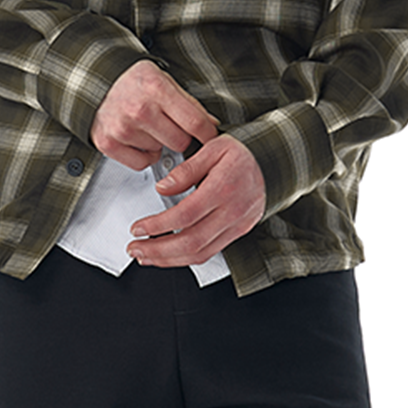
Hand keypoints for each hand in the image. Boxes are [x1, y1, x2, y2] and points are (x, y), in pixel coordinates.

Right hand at [91, 60, 219, 171]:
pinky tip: (138, 138)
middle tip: (170, 126)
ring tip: (148, 126)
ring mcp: (123, 128)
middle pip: (179, 142)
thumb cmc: (132, 81)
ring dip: (159, 143)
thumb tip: (211, 124)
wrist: (96, 82)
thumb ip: (188, 103)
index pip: (194, 122)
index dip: (207, 133)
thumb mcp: (163, 80)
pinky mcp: (109, 143)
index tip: (210, 137)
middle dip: (180, 137)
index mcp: (156, 89)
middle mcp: (139, 109)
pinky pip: (142, 163)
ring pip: (160, 152)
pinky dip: (144, 155)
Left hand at [127, 135, 265, 266]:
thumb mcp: (213, 147)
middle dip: (158, 250)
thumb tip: (163, 188)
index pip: (186, 215)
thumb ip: (186, 169)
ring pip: (200, 253)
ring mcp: (237, 225)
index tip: (138, 228)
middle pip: (191, 241)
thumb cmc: (243, 153)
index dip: (158, 225)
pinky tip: (169, 256)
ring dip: (169, 260)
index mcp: (224, 188)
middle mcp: (232, 211)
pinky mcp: (238, 233)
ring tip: (145, 256)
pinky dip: (186, 259)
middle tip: (135, 249)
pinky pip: (210, 252)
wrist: (273, 162)